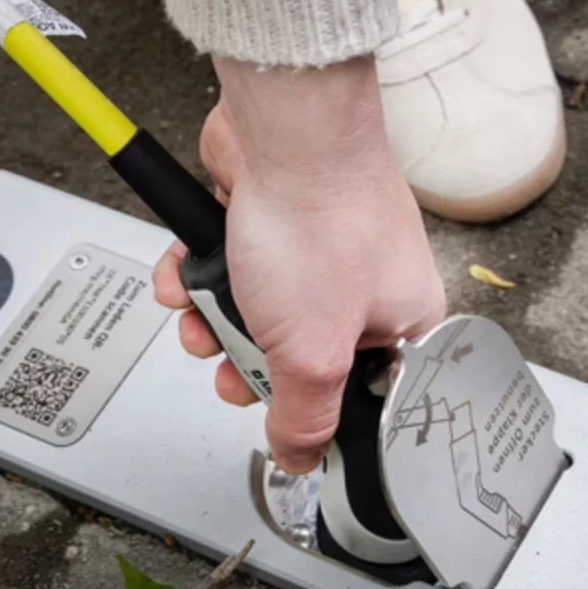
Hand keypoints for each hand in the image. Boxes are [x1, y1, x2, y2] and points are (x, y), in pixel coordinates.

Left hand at [153, 55, 445, 472]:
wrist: (283, 129)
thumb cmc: (319, 221)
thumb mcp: (311, 352)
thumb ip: (305, 416)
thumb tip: (301, 459)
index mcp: (400, 320)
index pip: (359, 393)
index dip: (311, 407)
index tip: (279, 411)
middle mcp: (363, 282)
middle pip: (296, 354)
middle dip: (247, 360)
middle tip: (232, 362)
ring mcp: (314, 247)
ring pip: (254, 311)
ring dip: (213, 317)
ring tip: (202, 312)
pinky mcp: (269, 217)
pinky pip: (228, 265)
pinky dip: (198, 273)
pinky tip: (187, 272)